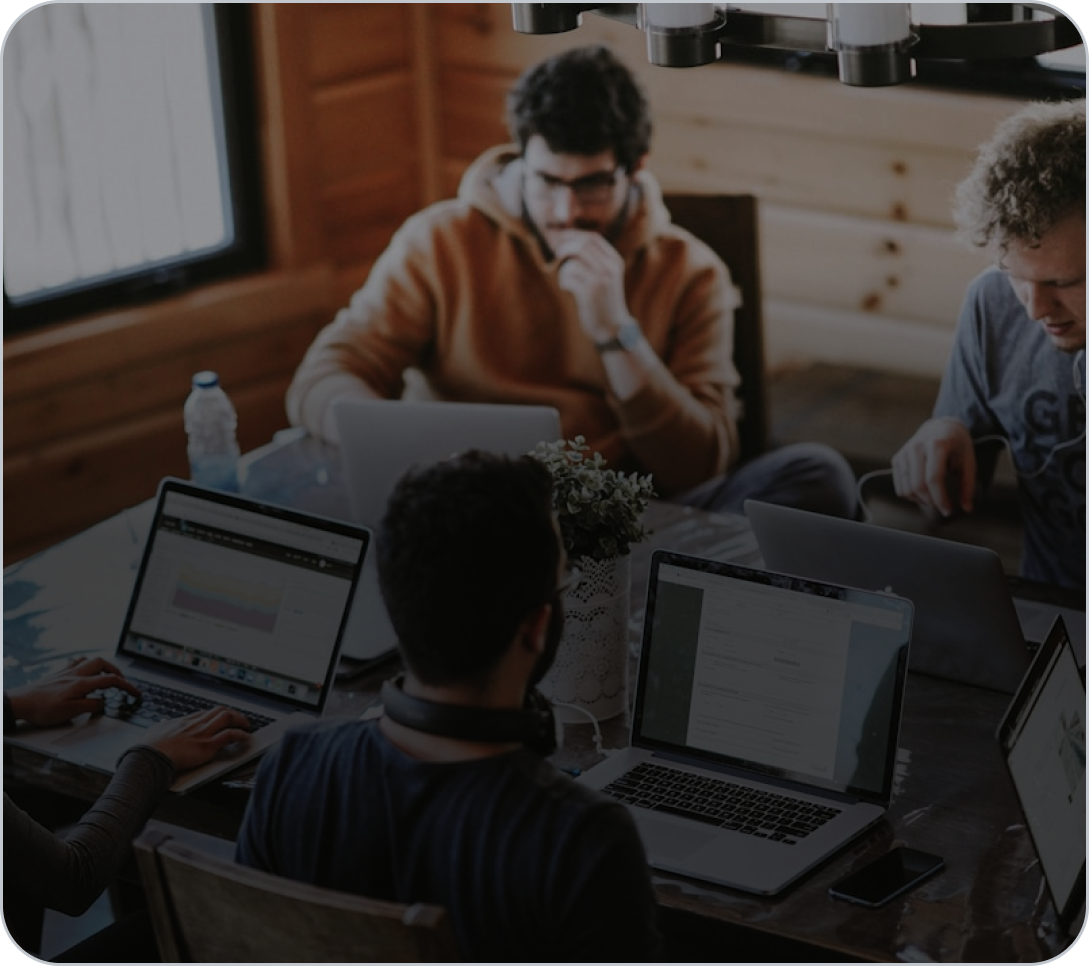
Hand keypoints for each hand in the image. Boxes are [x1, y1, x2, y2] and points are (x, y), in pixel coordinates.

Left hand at [6, 656, 140, 726]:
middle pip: (103, 664)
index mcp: (81, 683)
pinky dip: (86, 664)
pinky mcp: (57, 674)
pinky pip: (77, 662)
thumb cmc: (41, 709)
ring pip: (90, 660)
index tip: (136, 693)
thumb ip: (90, 705)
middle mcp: (75, 674)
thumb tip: (103, 701)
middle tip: (122, 681)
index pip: (111, 680)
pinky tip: (84, 671)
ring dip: (103, 665)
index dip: (127, 686)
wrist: (18, 702)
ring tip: (107, 674)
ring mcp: (66, 672)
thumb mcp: (69, 712)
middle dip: (117, 671)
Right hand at [144, 706, 253, 771]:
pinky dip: (241, 734)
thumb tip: (162, 723)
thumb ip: (161, 726)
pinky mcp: (207, 745)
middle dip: (232, 713)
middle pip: (219, 711)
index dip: (215, 715)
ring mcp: (202, 733)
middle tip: (239, 719)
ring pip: (227, 718)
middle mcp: (195, 724)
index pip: (204, 713)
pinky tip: (246, 736)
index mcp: (183, 722)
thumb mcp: (154, 731)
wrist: (149, 757)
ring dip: (240, 720)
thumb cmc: (149, 748)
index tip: (221, 718)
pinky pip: (230, 735)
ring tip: (246, 725)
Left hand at [554, 231, 630, 340]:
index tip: (560, 238)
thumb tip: (569, 242)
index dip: (574, 235)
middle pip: (582, 245)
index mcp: (615, 261)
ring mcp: (600, 280)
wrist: (612, 327)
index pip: (593, 238)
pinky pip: (568, 278)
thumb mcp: (607, 277)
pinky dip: (563, 282)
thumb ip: (596, 260)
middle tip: (556, 254)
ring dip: (564, 270)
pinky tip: (568, 289)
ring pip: (573, 262)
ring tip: (567, 281)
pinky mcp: (589, 293)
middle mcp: (609, 268)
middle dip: (565, 247)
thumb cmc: (604, 301)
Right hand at [891, 417, 976, 516]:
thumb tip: (967, 507)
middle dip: (930, 502)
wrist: (941, 427)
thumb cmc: (957, 445)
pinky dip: (910, 495)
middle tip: (941, 505)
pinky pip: (899, 485)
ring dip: (919, 500)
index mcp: (937, 445)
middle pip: (917, 485)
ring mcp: (904, 452)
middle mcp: (917, 447)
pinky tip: (922, 493)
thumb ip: (967, 485)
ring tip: (932, 499)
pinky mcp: (897, 458)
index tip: (948, 510)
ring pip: (906, 488)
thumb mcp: (968, 461)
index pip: (933, 479)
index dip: (940, 499)